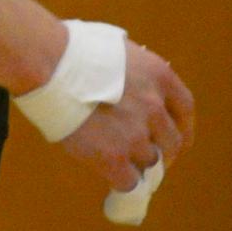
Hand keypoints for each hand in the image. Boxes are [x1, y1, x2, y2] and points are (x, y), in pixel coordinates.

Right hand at [59, 42, 194, 192]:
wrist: (47, 64)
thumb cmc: (69, 49)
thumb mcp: (116, 48)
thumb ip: (133, 71)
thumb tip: (130, 84)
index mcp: (159, 77)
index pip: (184, 109)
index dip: (181, 127)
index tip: (175, 138)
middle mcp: (155, 107)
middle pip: (172, 141)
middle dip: (161, 150)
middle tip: (143, 155)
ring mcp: (136, 134)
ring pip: (149, 162)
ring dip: (136, 163)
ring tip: (117, 162)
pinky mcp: (114, 157)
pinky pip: (129, 181)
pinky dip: (122, 182)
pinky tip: (110, 176)